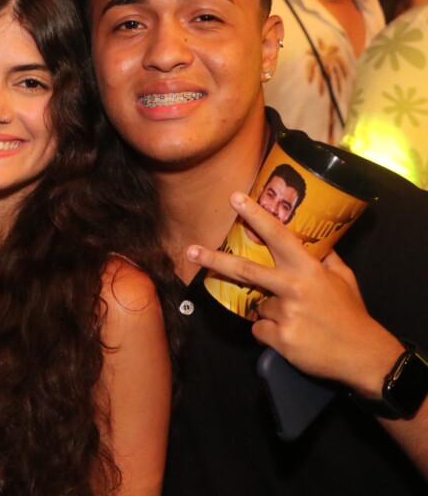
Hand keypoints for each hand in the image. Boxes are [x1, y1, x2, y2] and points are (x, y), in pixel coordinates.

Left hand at [186, 192, 402, 395]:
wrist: (365, 357)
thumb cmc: (351, 315)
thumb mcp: (344, 280)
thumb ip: (327, 259)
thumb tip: (319, 241)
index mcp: (308, 269)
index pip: (278, 235)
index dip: (256, 215)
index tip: (235, 198)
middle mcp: (293, 287)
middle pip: (244, 269)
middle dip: (213, 259)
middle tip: (190, 251)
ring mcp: (285, 313)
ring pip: (257, 306)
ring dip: (270, 313)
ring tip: (298, 321)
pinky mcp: (280, 337)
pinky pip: (259, 330)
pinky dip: (270, 334)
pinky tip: (294, 336)